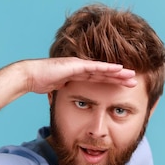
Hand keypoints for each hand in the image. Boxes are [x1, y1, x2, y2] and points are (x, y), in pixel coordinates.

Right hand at [20, 57, 136, 94]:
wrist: (30, 76)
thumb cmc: (40, 82)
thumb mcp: (58, 89)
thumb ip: (66, 90)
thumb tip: (70, 98)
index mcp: (78, 74)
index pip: (99, 78)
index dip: (112, 81)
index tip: (124, 85)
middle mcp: (80, 68)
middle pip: (105, 73)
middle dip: (120, 77)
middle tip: (134, 80)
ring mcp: (78, 65)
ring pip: (103, 69)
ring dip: (118, 73)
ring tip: (132, 75)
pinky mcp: (75, 65)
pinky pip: (94, 67)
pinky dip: (107, 68)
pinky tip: (118, 69)